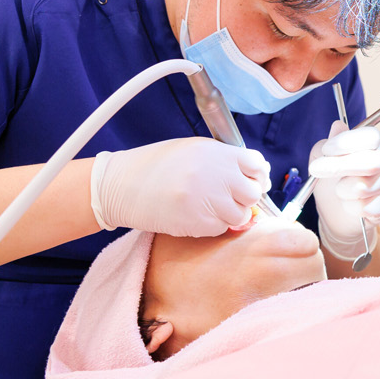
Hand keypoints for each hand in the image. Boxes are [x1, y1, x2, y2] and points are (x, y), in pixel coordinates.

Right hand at [90, 138, 269, 236]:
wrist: (121, 184)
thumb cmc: (155, 165)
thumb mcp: (192, 150)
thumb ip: (222, 159)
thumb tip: (250, 173)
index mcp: (216, 152)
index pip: (257, 164)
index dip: (257, 175)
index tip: (252, 181)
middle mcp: (216, 174)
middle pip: (253, 193)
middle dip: (245, 197)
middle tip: (232, 198)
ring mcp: (208, 199)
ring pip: (240, 215)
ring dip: (231, 215)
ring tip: (211, 208)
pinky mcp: (197, 222)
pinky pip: (220, 229)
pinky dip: (213, 226)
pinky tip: (196, 216)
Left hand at [309, 121, 379, 257]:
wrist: (336, 213)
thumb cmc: (331, 181)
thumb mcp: (321, 159)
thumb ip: (327, 144)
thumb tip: (337, 127)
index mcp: (370, 146)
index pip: (371, 137)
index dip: (348, 141)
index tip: (327, 149)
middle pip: (372, 163)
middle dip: (340, 166)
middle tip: (315, 169)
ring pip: (364, 188)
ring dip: (342, 190)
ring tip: (339, 189)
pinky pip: (365, 208)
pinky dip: (350, 208)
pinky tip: (349, 204)